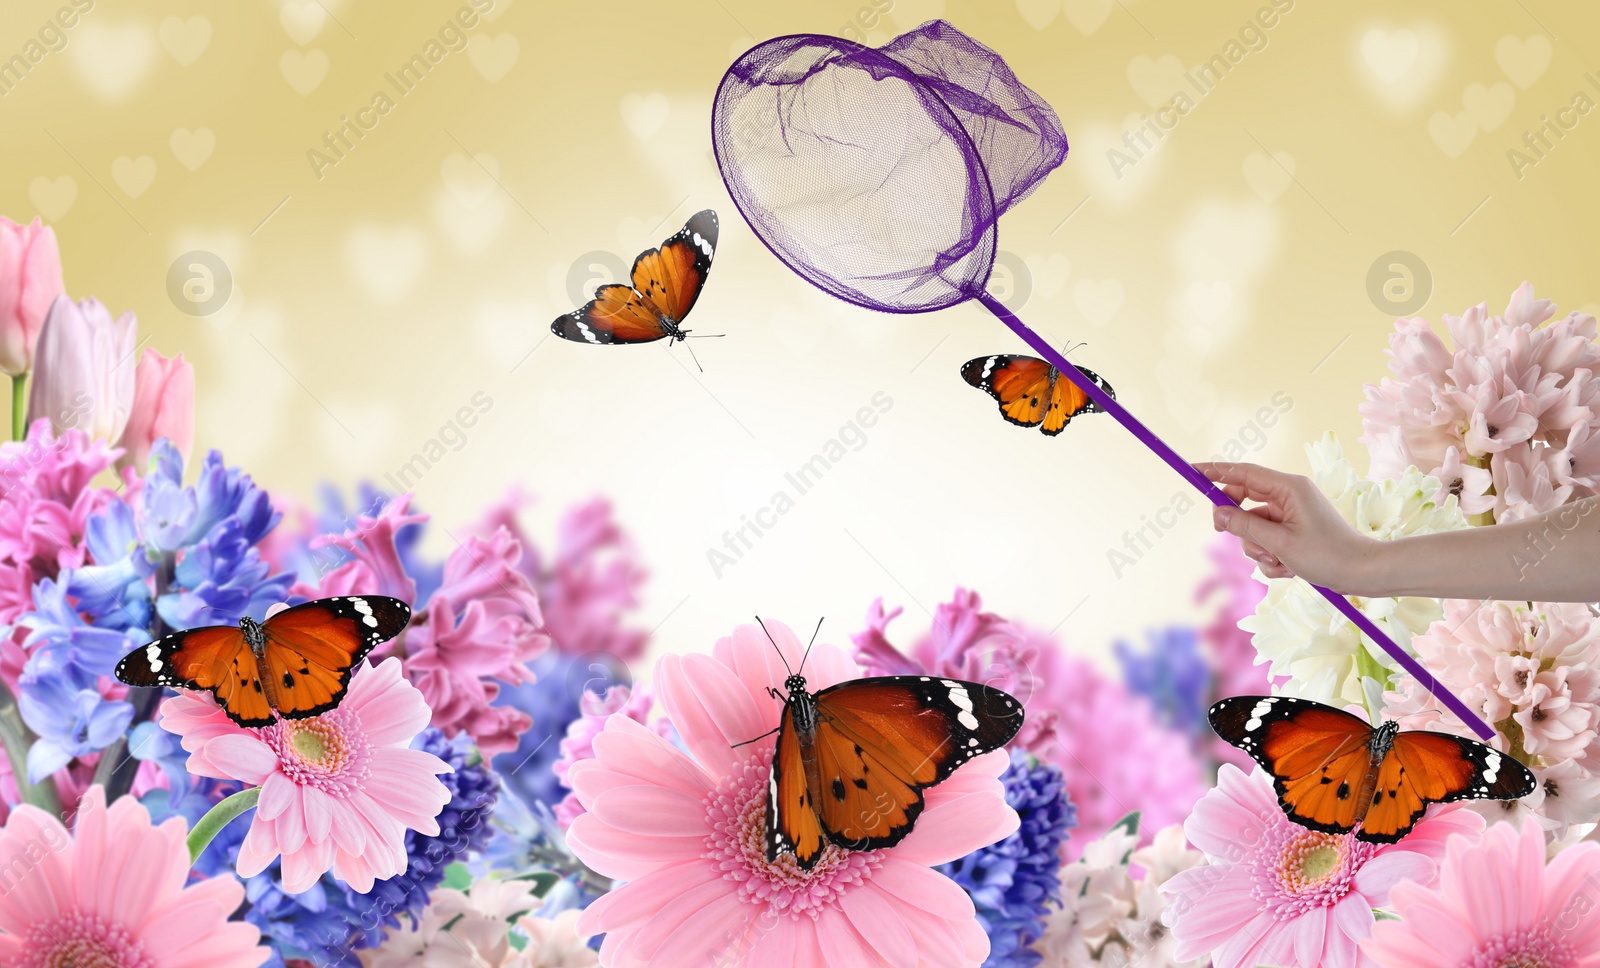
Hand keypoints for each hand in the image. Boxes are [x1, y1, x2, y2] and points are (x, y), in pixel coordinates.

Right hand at [1194, 461, 1379, 590]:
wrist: (1362, 573)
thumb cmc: (1328, 555)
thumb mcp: (1279, 543)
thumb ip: (1244, 526)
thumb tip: (1217, 513)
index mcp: (1289, 488)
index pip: (1244, 473)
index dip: (1216, 471)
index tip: (1193, 471)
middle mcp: (1289, 496)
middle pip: (1243, 501)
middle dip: (1238, 524)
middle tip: (1227, 535)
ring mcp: (1291, 514)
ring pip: (1252, 526)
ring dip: (1258, 548)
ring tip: (1279, 561)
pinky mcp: (1293, 531)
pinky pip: (1266, 540)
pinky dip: (1270, 557)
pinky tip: (1288, 568)